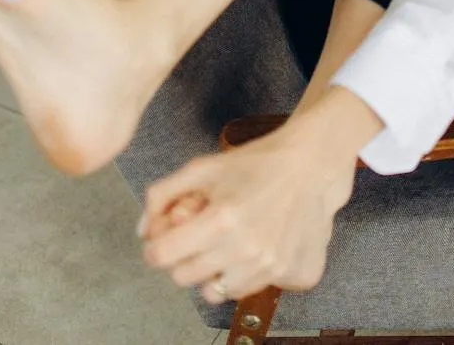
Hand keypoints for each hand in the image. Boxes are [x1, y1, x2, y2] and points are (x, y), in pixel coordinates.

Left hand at [138, 120, 357, 300]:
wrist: (310, 165)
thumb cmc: (257, 162)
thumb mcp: (204, 166)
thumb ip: (163, 194)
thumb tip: (143, 230)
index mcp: (220, 219)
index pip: (163, 256)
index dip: (157, 247)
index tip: (163, 240)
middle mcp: (243, 248)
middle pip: (183, 277)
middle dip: (182, 257)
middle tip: (197, 235)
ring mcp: (266, 265)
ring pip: (213, 290)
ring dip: (211, 270)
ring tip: (225, 241)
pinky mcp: (283, 272)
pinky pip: (243, 290)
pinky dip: (238, 275)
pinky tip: (248, 247)